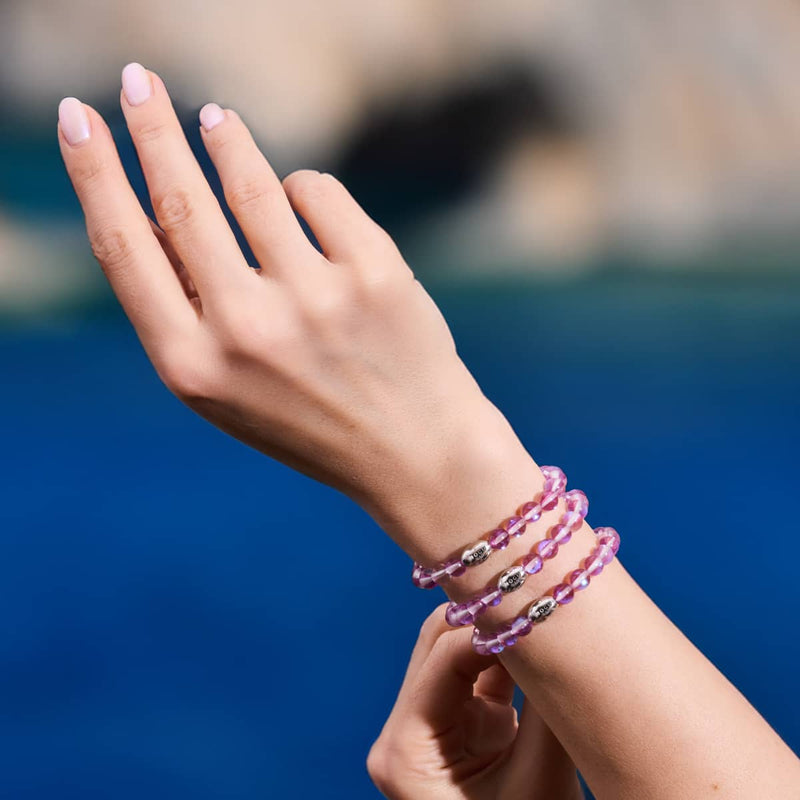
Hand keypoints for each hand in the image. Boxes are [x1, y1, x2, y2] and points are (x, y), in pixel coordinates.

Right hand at [57, 64, 515, 529]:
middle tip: (135, 82)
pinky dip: (305, 189)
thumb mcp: (226, 390)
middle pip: (182, 201)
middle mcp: (248, 331)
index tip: (78, 119)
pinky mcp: (375, 274)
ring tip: (214, 119)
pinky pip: (319, 192)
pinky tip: (303, 202)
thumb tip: (153, 204)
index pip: (124, 248)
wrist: (414, 452)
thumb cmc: (309, 415)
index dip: (94, 174)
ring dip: (227, 140)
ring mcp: (316, 300)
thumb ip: (185, 312)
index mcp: (194, 367)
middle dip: (151, 129)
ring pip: (253, 183)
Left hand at [367, 603, 583, 799]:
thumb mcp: (539, 784)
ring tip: (542, 619)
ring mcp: (434, 726)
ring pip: (459, 651)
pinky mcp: (464, 726)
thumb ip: (550, 710)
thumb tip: (568, 636)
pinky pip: (481, 674)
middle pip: (439, 645)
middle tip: (537, 604)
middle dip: (488, 621)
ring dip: (500, 636)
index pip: (442, 661)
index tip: (536, 611)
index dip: (488, 630)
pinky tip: (541, 645)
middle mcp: (408, 731)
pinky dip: (512, 659)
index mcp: (403, 750)